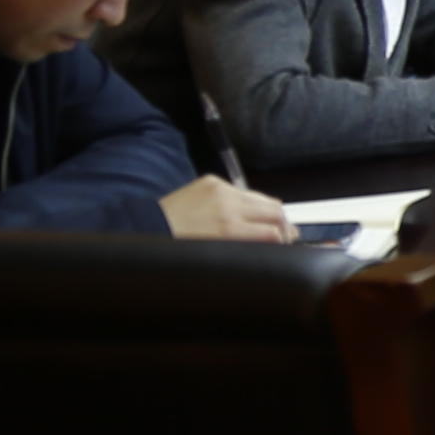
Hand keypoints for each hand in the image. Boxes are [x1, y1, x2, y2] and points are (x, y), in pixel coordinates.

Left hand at [160, 174, 291, 241]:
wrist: (147, 227)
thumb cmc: (180, 247)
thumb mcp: (215, 254)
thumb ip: (245, 247)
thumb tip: (270, 242)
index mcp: (229, 228)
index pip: (274, 231)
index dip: (285, 239)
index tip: (287, 243)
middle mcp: (228, 205)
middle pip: (275, 210)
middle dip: (283, 223)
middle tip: (285, 234)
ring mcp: (221, 189)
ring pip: (263, 197)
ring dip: (269, 210)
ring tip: (267, 222)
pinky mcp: (212, 180)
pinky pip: (242, 190)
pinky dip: (247, 201)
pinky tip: (241, 211)